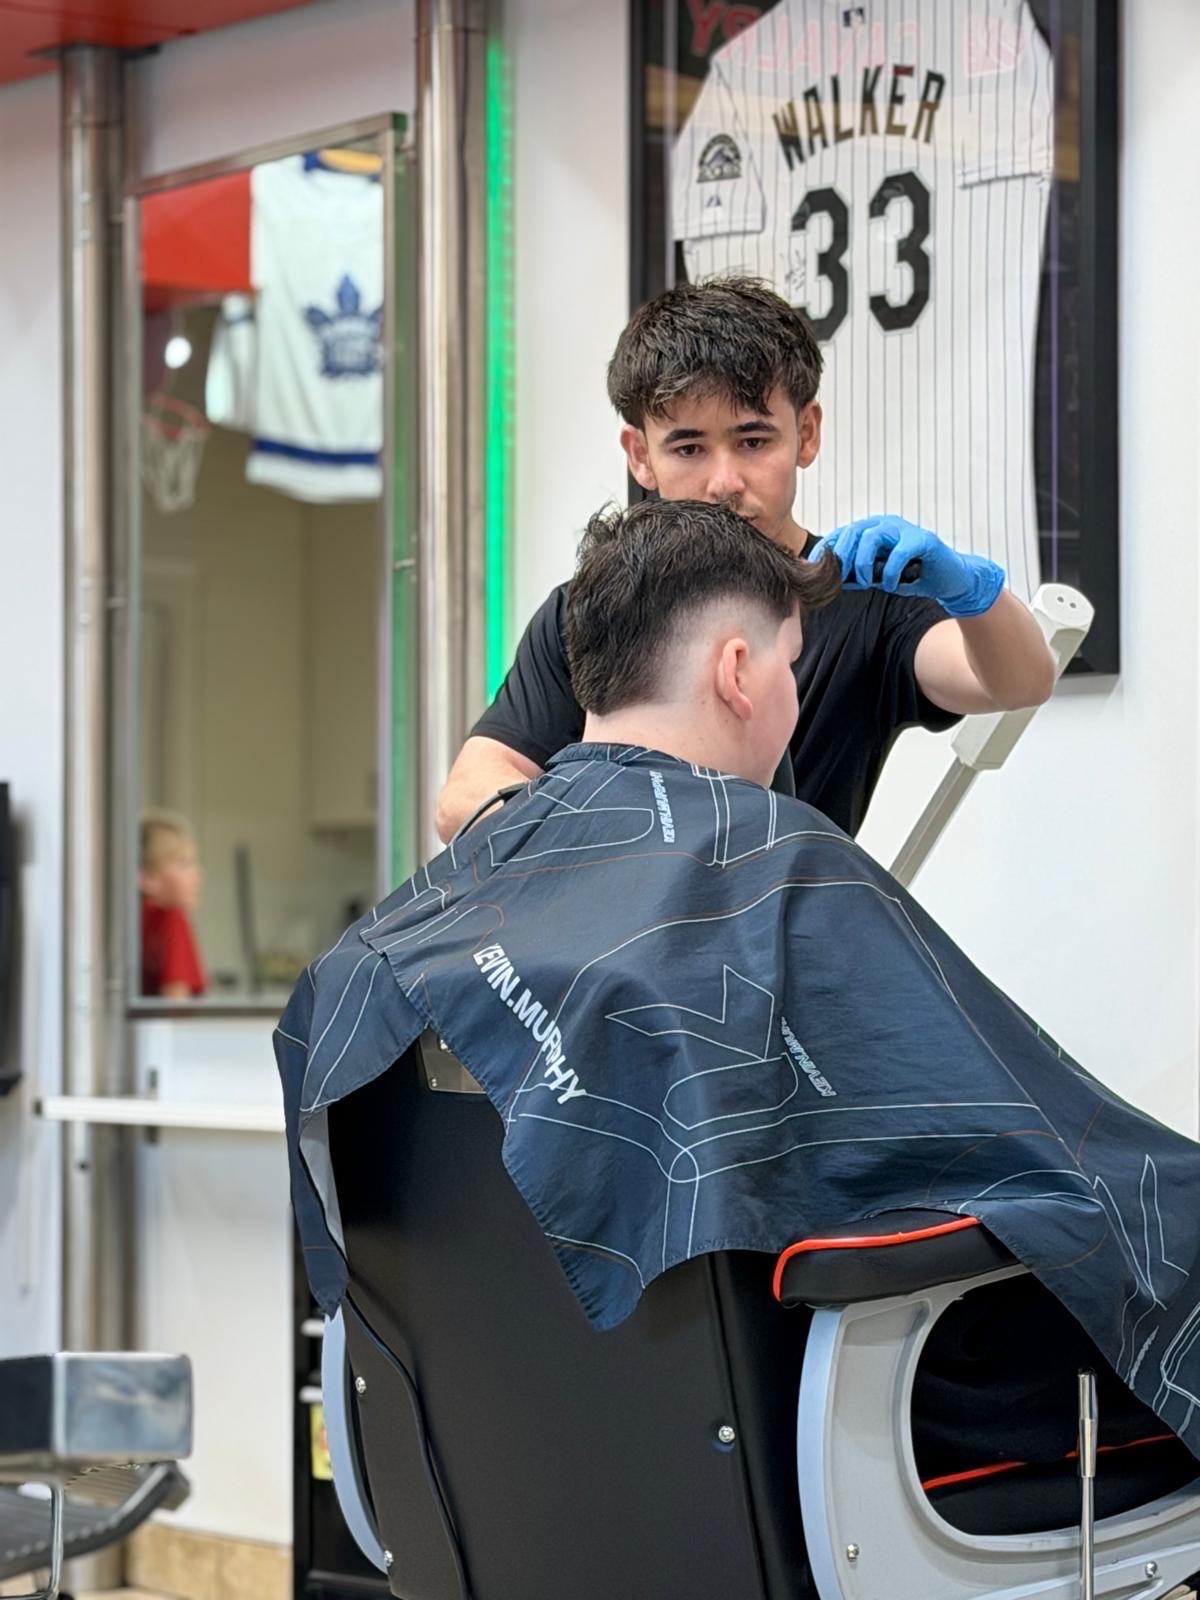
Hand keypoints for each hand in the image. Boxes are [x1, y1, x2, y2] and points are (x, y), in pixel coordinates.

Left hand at [808, 515, 1004, 617]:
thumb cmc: (912, 577)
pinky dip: (891, 572)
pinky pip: (899, 552)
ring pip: (872, 537)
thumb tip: (832, 580)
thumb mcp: (879, 578)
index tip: (815, 567)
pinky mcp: (922, 539)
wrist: (948, 580)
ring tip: (868, 584)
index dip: (827, 548)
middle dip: (843, 557)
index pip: (843, 533)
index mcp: (873, 530)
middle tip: (842, 580)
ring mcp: (905, 529)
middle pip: (853, 532)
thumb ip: (858, 576)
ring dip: (864, 563)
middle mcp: (886, 525)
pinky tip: (893, 586)